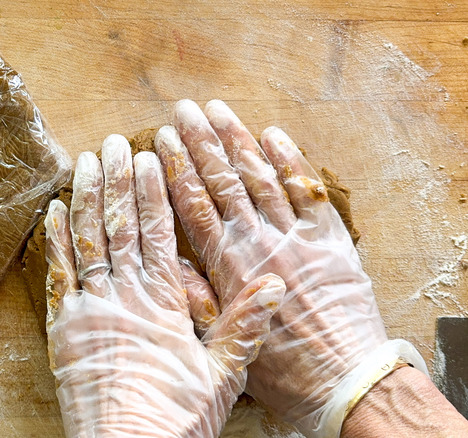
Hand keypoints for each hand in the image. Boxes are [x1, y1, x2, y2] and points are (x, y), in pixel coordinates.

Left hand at [45, 135, 284, 436]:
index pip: (158, 234)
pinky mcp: (64, 330)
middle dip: (118, 181)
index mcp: (163, 303)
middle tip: (115, 142)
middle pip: (119, 227)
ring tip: (85, 161)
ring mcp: (89, 310)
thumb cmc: (176, 418)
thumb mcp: (222, 375)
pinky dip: (55, 241)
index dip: (153, 193)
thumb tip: (272, 282)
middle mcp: (123, 297)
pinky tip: (53, 211)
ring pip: (86, 242)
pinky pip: (57, 276)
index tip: (151, 157)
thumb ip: (243, 324)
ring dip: (85, 198)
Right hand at [154, 99, 423, 435]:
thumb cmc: (278, 368)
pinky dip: (289, 160)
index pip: (194, 205)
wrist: (341, 378)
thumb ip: (197, 297)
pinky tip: (273, 135)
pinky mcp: (328, 239)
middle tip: (183, 111)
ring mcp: (294, 236)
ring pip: (260, 177)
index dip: (176, 169)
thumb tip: (171, 261)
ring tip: (219, 110)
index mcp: (227, 266)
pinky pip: (306, 191)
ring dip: (238, 140)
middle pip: (222, 181)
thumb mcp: (223, 340)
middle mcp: (257, 242)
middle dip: (200, 142)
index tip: (162, 141)